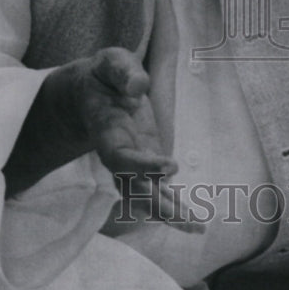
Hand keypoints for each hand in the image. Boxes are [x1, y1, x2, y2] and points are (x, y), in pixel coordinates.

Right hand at [3, 48, 202, 231]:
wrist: (90, 92)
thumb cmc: (103, 74)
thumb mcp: (111, 62)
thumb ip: (123, 71)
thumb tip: (139, 88)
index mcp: (107, 132)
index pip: (121, 158)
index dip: (143, 166)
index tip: (172, 166)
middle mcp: (117, 154)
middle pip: (133, 188)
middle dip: (158, 205)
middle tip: (187, 220)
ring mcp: (130, 162)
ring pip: (144, 196)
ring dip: (169, 213)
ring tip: (198, 227)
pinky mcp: (143, 162)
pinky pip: (155, 190)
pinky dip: (173, 205)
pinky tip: (193, 221)